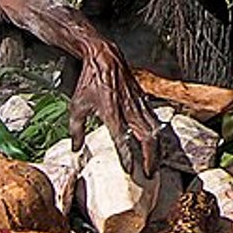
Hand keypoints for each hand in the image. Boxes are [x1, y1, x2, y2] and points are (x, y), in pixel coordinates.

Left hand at [70, 40, 163, 179]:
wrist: (105, 58)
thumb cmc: (90, 81)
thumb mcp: (77, 106)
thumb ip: (76, 130)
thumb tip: (76, 149)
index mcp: (111, 111)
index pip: (122, 138)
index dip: (127, 155)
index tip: (129, 170)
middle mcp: (128, 109)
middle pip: (146, 137)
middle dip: (150, 158)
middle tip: (148, 174)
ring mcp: (139, 104)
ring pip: (155, 130)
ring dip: (156, 149)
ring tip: (155, 164)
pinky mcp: (144, 100)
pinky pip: (155, 121)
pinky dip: (157, 135)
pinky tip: (156, 145)